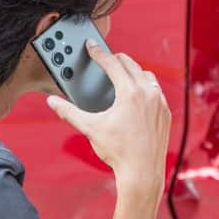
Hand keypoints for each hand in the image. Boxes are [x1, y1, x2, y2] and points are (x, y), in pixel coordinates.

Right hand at [46, 40, 171, 200]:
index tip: (92, 46)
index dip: (99, 53)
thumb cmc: (118, 151)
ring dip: (133, 71)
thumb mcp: (91, 128)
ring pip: (146, 76)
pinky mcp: (165, 113)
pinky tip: (138, 93)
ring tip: (121, 74)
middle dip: (116, 59)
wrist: (142, 172)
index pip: (112, 64)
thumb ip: (69, 112)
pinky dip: (145, 86)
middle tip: (105, 59)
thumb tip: (52, 102)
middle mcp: (148, 94)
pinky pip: (156, 91)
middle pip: (131, 65)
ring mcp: (160, 103)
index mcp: (130, 93)